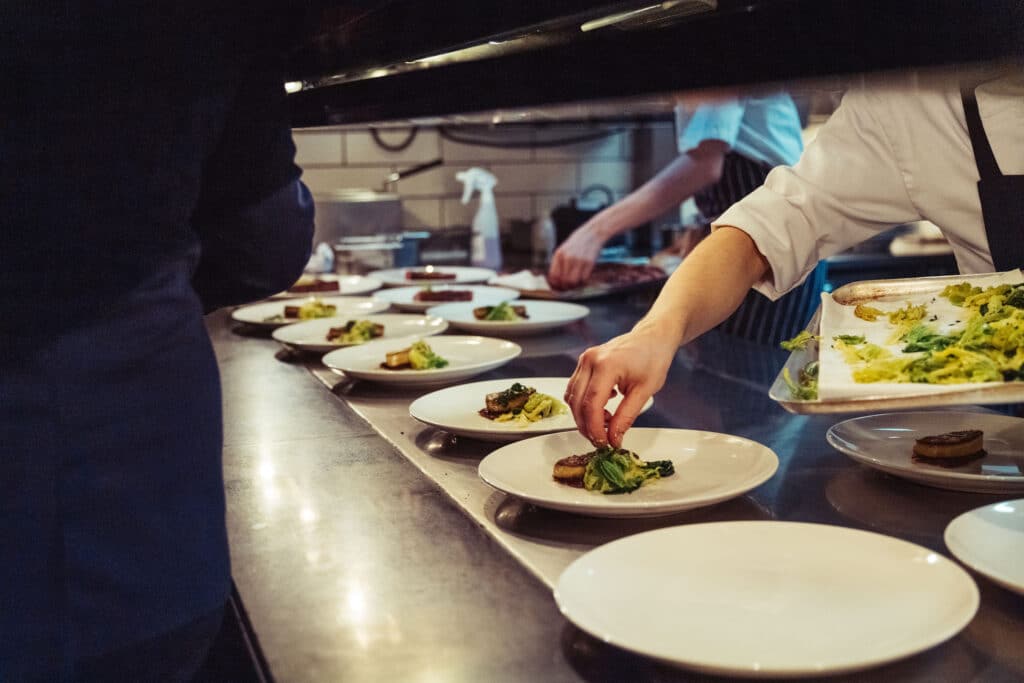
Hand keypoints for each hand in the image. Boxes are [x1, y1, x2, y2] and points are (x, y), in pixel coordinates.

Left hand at [547, 219, 607, 289]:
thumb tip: (555, 279)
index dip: (555, 284)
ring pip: (573, 282)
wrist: (593, 233)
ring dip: (574, 285)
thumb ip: (559, 262)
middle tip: (568, 287)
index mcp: (559, 254)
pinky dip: (583, 281)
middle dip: (565, 287)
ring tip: (576, 282)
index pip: (553, 276)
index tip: (558, 287)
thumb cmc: (578, 242)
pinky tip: (583, 277)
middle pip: (563, 281)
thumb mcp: (564, 249)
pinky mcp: (589, 262)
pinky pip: (584, 279)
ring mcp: (578, 260)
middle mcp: (567, 258)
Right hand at [564, 323, 675, 447]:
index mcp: (606, 366)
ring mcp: (584, 360)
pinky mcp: (584, 363)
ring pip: (572, 397)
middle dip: (587, 426)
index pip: (592, 404)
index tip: (604, 443)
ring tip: (605, 424)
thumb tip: (613, 438)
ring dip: (583, 416)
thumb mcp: (645, 391)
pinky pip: (574, 389)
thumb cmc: (652, 359)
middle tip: (602, 440)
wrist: (652, 338)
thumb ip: (626, 416)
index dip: (595, 428)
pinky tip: (602, 409)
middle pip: (577, 403)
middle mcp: (590, 361)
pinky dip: (583, 404)